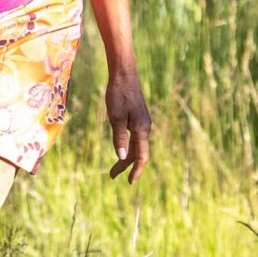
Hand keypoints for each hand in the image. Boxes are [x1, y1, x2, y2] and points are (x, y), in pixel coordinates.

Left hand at [104, 67, 152, 181]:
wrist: (124, 74)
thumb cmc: (118, 95)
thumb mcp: (116, 118)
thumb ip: (120, 138)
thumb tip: (122, 157)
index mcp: (142, 129)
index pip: (141, 156)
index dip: (136, 170)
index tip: (129, 182)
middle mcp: (145, 127)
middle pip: (138, 153)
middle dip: (126, 166)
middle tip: (112, 175)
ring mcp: (142, 122)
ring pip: (137, 145)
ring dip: (126, 157)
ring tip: (114, 167)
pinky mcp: (138, 117)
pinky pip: (135, 137)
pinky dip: (128, 147)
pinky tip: (121, 148)